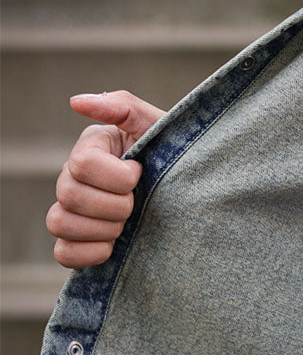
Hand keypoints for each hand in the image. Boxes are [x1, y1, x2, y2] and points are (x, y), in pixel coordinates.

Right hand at [47, 90, 165, 267]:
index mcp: (90, 147)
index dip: (117, 176)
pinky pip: (62, 253)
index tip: (140, 172)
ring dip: (102, 228)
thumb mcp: (157, 124)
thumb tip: (76, 101)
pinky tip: (113, 246)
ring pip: (58, 222)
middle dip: (115, 205)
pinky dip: (89, 253)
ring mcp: (72, 210)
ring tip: (127, 224)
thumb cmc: (173, 154)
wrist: (191, 191)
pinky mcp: (77, 241)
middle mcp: (73, 177)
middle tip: (137, 202)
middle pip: (69, 195)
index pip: (82, 163)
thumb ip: (122, 107)